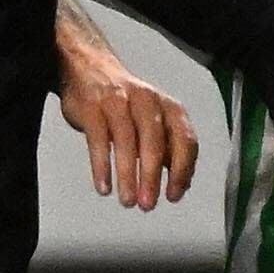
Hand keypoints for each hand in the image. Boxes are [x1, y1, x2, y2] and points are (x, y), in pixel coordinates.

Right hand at [55, 43, 197, 210]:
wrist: (88, 68)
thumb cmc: (125, 102)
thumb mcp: (153, 120)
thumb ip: (168, 149)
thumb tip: (181, 184)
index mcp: (168, 108)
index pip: (185, 140)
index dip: (182, 170)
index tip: (173, 195)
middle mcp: (147, 102)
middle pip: (154, 141)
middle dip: (152, 176)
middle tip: (148, 204)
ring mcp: (118, 102)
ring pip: (126, 141)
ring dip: (127, 175)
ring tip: (128, 201)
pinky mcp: (92, 107)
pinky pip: (97, 140)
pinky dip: (101, 166)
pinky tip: (104, 187)